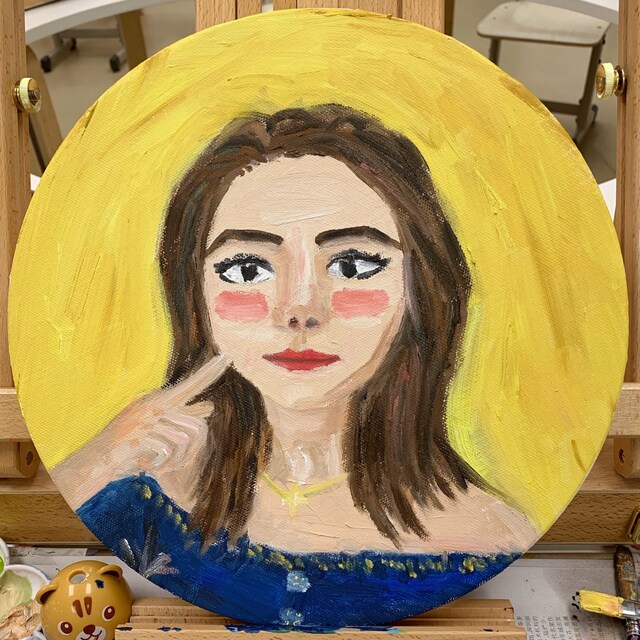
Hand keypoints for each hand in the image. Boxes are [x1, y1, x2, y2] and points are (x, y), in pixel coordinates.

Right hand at [51, 355, 227, 508]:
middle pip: (195, 428)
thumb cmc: (129, 444)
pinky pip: (166, 452)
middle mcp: (152, 405)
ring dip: (174, 461)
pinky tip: (144, 465)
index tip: (226, 358)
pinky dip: (160, 464)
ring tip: (157, 464)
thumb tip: (209, 407)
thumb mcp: (157, 428)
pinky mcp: (138, 435)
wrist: (96, 461)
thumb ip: (182, 417)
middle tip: (172, 463)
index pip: (190, 386)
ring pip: (183, 442)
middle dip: (189, 452)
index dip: (208, 374)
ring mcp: (144, 419)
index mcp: (158, 402)